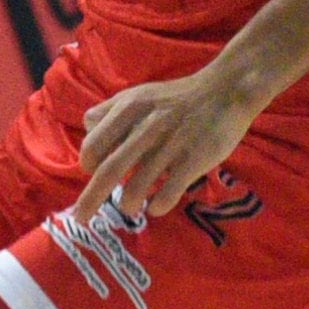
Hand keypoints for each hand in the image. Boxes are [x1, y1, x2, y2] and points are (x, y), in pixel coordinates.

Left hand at [71, 65, 256, 228]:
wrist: (226, 91)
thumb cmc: (177, 97)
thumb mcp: (139, 94)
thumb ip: (111, 110)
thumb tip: (86, 130)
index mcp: (129, 108)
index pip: (93, 144)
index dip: (88, 163)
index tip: (93, 172)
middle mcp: (146, 127)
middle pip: (109, 171)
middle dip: (91, 200)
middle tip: (81, 217)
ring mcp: (171, 145)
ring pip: (136, 188)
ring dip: (128, 203)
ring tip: (131, 207)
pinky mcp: (193, 161)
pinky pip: (167, 194)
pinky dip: (156, 206)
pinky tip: (156, 206)